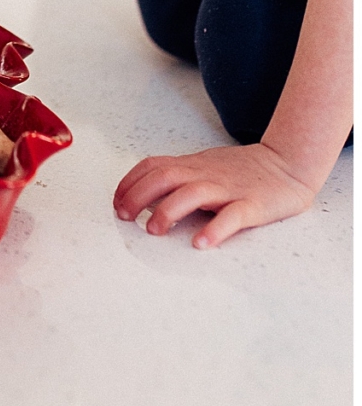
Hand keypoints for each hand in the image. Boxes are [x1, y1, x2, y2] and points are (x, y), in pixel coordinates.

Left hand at [113, 142, 316, 248]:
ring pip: (193, 193)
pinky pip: (232, 216)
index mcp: (194, 165)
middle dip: (138, 195)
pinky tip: (201, 243)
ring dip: (168, 210)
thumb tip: (142, 192)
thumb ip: (179, 176)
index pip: (153, 166)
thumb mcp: (205, 166)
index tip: (116, 202)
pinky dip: (215, 229)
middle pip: (165, 176)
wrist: (289, 162)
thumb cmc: (243, 170)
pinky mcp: (253, 205)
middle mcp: (206, 174)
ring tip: (154, 230)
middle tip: (125, 218)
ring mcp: (229, 188)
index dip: (130, 182)